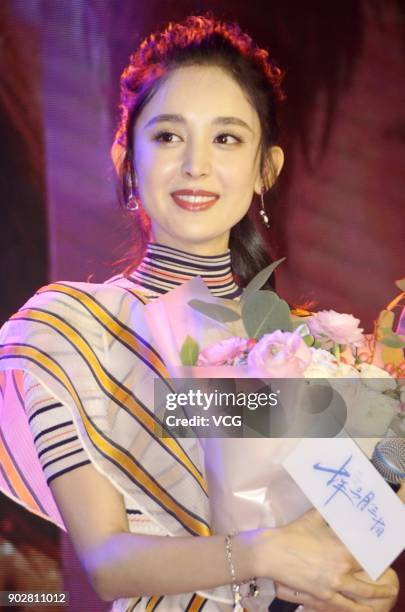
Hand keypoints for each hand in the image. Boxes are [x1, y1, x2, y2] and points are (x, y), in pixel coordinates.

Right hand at [260, 509, 395, 610]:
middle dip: (383, 583)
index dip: (376, 558)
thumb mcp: (313, 518)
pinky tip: (363, 609)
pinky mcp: (323, 596)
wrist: (272, 552)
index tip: (381, 558)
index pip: (367, 556)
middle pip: (369, 579)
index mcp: (342, 549)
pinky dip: (356, 608)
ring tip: (384, 596)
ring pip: (362, 595)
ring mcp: (333, 585)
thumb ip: (329, 513)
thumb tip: (336, 504)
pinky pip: (345, 605)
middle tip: (390, 583)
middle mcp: (342, 569)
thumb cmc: (293, 533)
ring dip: (375, 597)